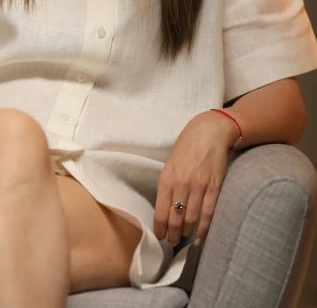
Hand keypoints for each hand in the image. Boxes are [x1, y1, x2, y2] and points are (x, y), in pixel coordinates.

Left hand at [153, 110, 237, 246]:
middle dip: (172, 234)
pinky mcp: (214, 187)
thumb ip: (168, 184)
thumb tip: (165, 206)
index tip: (160, 236)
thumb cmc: (187, 146)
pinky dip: (203, 229)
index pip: (160, 211)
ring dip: (187, 233)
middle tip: (172, 241)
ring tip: (184, 239)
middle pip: (175, 219)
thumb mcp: (170, 163)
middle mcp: (181, 184)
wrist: (209, 132)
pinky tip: (199, 238)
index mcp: (167, 178)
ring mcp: (199, 187)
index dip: (160, 228)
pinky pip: (208, 213)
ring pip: (191, 219)